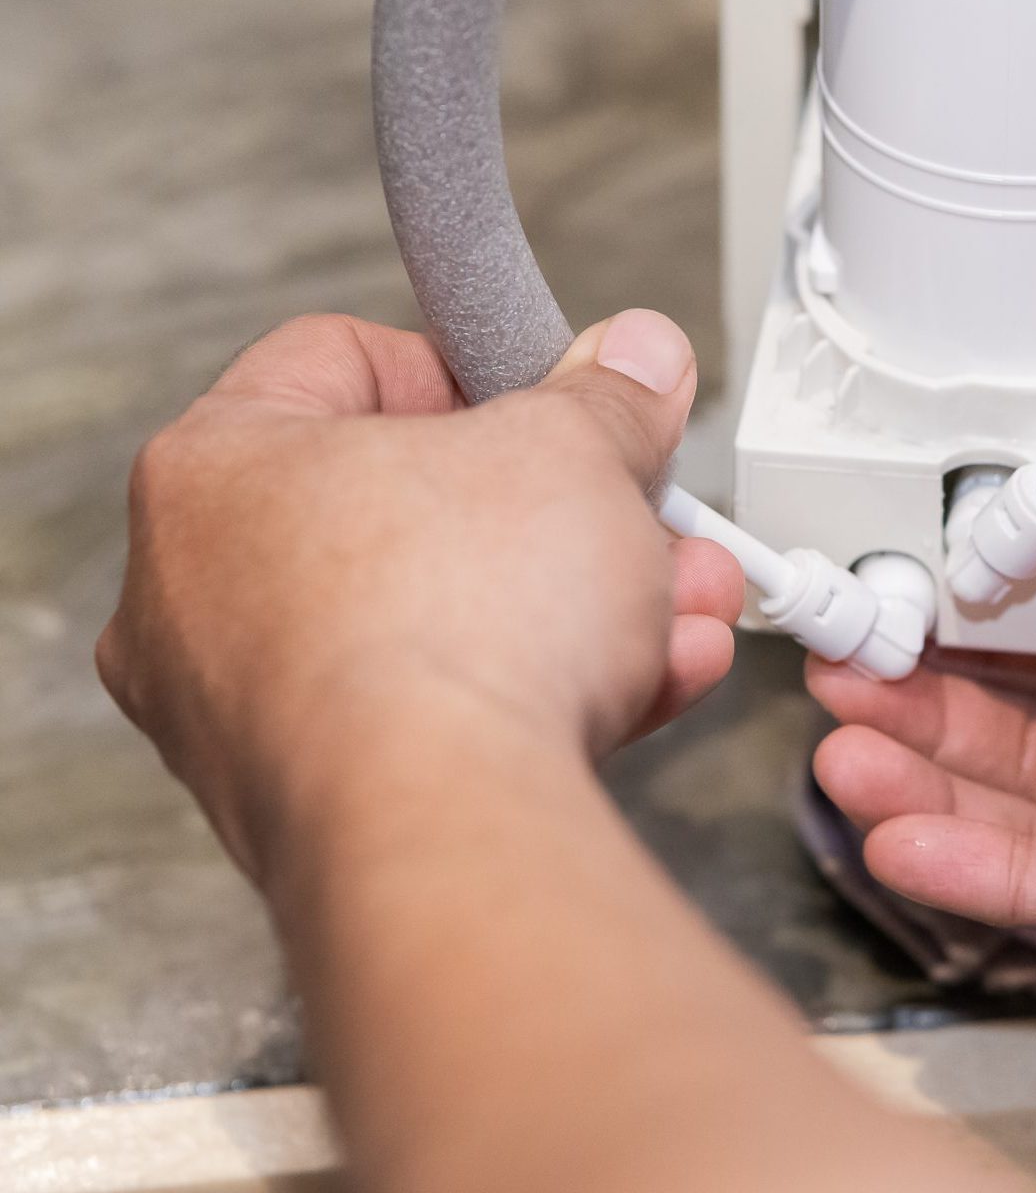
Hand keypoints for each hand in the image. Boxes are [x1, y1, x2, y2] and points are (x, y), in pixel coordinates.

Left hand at [97, 311, 744, 883]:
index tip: (543, 391)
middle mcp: (201, 596)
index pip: (339, 361)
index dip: (465, 362)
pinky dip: (546, 690)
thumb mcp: (572, 453)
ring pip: (445, 620)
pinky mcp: (320, 808)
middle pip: (412, 507)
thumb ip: (606, 396)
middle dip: (557, 508)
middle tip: (627, 502)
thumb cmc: (452, 628)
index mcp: (215, 470)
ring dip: (579, 602)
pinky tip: (652, 673)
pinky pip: (446, 716)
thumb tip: (634, 359)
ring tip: (677, 597)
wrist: (451, 833)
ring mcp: (252, 716)